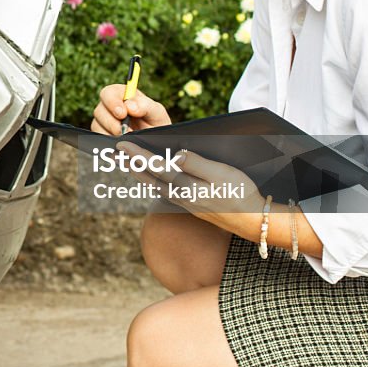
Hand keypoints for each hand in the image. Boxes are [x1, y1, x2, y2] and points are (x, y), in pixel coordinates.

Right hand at [91, 84, 170, 135]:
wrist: (154, 142)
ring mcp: (104, 122)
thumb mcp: (156, 113)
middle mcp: (110, 107)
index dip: (112, 102)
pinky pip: (99, 137)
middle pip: (99, 110)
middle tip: (125, 132)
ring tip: (128, 139)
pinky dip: (109, 142)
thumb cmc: (155, 124)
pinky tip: (121, 144)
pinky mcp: (102, 135)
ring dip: (111, 133)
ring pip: (96, 125)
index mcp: (123, 96)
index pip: (109, 92)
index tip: (122, 114)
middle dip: (111, 122)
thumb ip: (146, 106)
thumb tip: (129, 106)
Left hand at [116, 143, 265, 233]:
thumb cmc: (241, 194)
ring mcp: (185, 204)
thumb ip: (196, 164)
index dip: (137, 155)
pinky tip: (152, 179)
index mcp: (187, 186)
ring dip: (140, 173)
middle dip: (131, 164)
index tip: (121, 145)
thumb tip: (174, 154)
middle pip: (150, 178)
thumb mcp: (222, 174)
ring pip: (156, 186)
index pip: (156, 167)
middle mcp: (181, 197)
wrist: (253, 221)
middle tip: (114, 153)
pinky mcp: (191, 206)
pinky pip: (165, 191)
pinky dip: (154, 182)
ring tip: (127, 163)